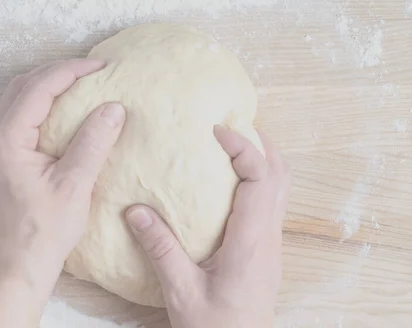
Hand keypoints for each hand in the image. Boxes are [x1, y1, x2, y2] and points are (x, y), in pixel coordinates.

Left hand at [0, 59, 125, 327]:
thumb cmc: (45, 232)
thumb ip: (92, 143)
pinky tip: (61, 110)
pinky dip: (38, 105)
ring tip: (78, 84)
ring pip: (15, 100)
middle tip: (90, 71)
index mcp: (6, 143)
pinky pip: (15, 117)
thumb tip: (113, 106)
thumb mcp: (75, 186)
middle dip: (55, 72)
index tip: (98, 66)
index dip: (68, 71)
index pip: (36, 90)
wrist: (18, 266)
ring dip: (45, 86)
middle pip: (20, 88)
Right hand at [126, 126, 289, 327]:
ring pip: (279, 188)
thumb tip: (135, 211)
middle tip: (230, 124)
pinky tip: (230, 182)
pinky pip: (270, 203)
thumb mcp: (181, 291)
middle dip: (259, 142)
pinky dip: (258, 179)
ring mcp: (271, 244)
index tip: (216, 129)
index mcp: (251, 242)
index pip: (259, 179)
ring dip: (262, 159)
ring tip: (232, 143)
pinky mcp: (266, 250)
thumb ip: (160, 249)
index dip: (243, 147)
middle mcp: (268, 237)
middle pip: (279, 175)